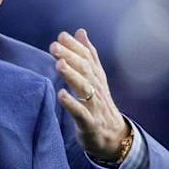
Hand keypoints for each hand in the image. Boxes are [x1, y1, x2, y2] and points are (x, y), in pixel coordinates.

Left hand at [49, 29, 129, 160]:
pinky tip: (60, 95)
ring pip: (85, 89)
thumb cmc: (98, 104)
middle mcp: (97, 90)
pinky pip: (81, 113)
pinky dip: (71, 104)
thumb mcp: (94, 79)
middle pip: (86, 71)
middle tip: (54, 46)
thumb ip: (88, 55)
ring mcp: (94, 107)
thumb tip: (80, 31)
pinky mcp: (89, 124)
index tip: (62, 36)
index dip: (76, 47)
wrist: (113, 137)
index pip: (88, 59)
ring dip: (72, 76)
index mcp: (97, 79)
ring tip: (59, 64)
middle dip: (71, 57)